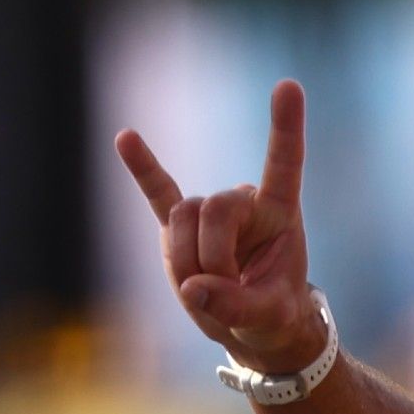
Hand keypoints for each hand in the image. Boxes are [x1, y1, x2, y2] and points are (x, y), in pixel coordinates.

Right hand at [114, 79, 323, 373]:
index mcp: (281, 213)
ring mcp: (209, 213)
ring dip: (184, 260)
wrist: (250, 327)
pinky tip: (125, 138)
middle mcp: (244, 203)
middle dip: (211, 255)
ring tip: (203, 290)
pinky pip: (158, 194)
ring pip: (181, 217)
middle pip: (213, 207)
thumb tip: (194, 288)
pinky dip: (143, 169)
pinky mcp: (178, 227)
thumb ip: (238, 306)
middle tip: (220, 292)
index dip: (285, 128)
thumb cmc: (272, 315)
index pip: (284, 163)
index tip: (288, 86)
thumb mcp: (269, 321)